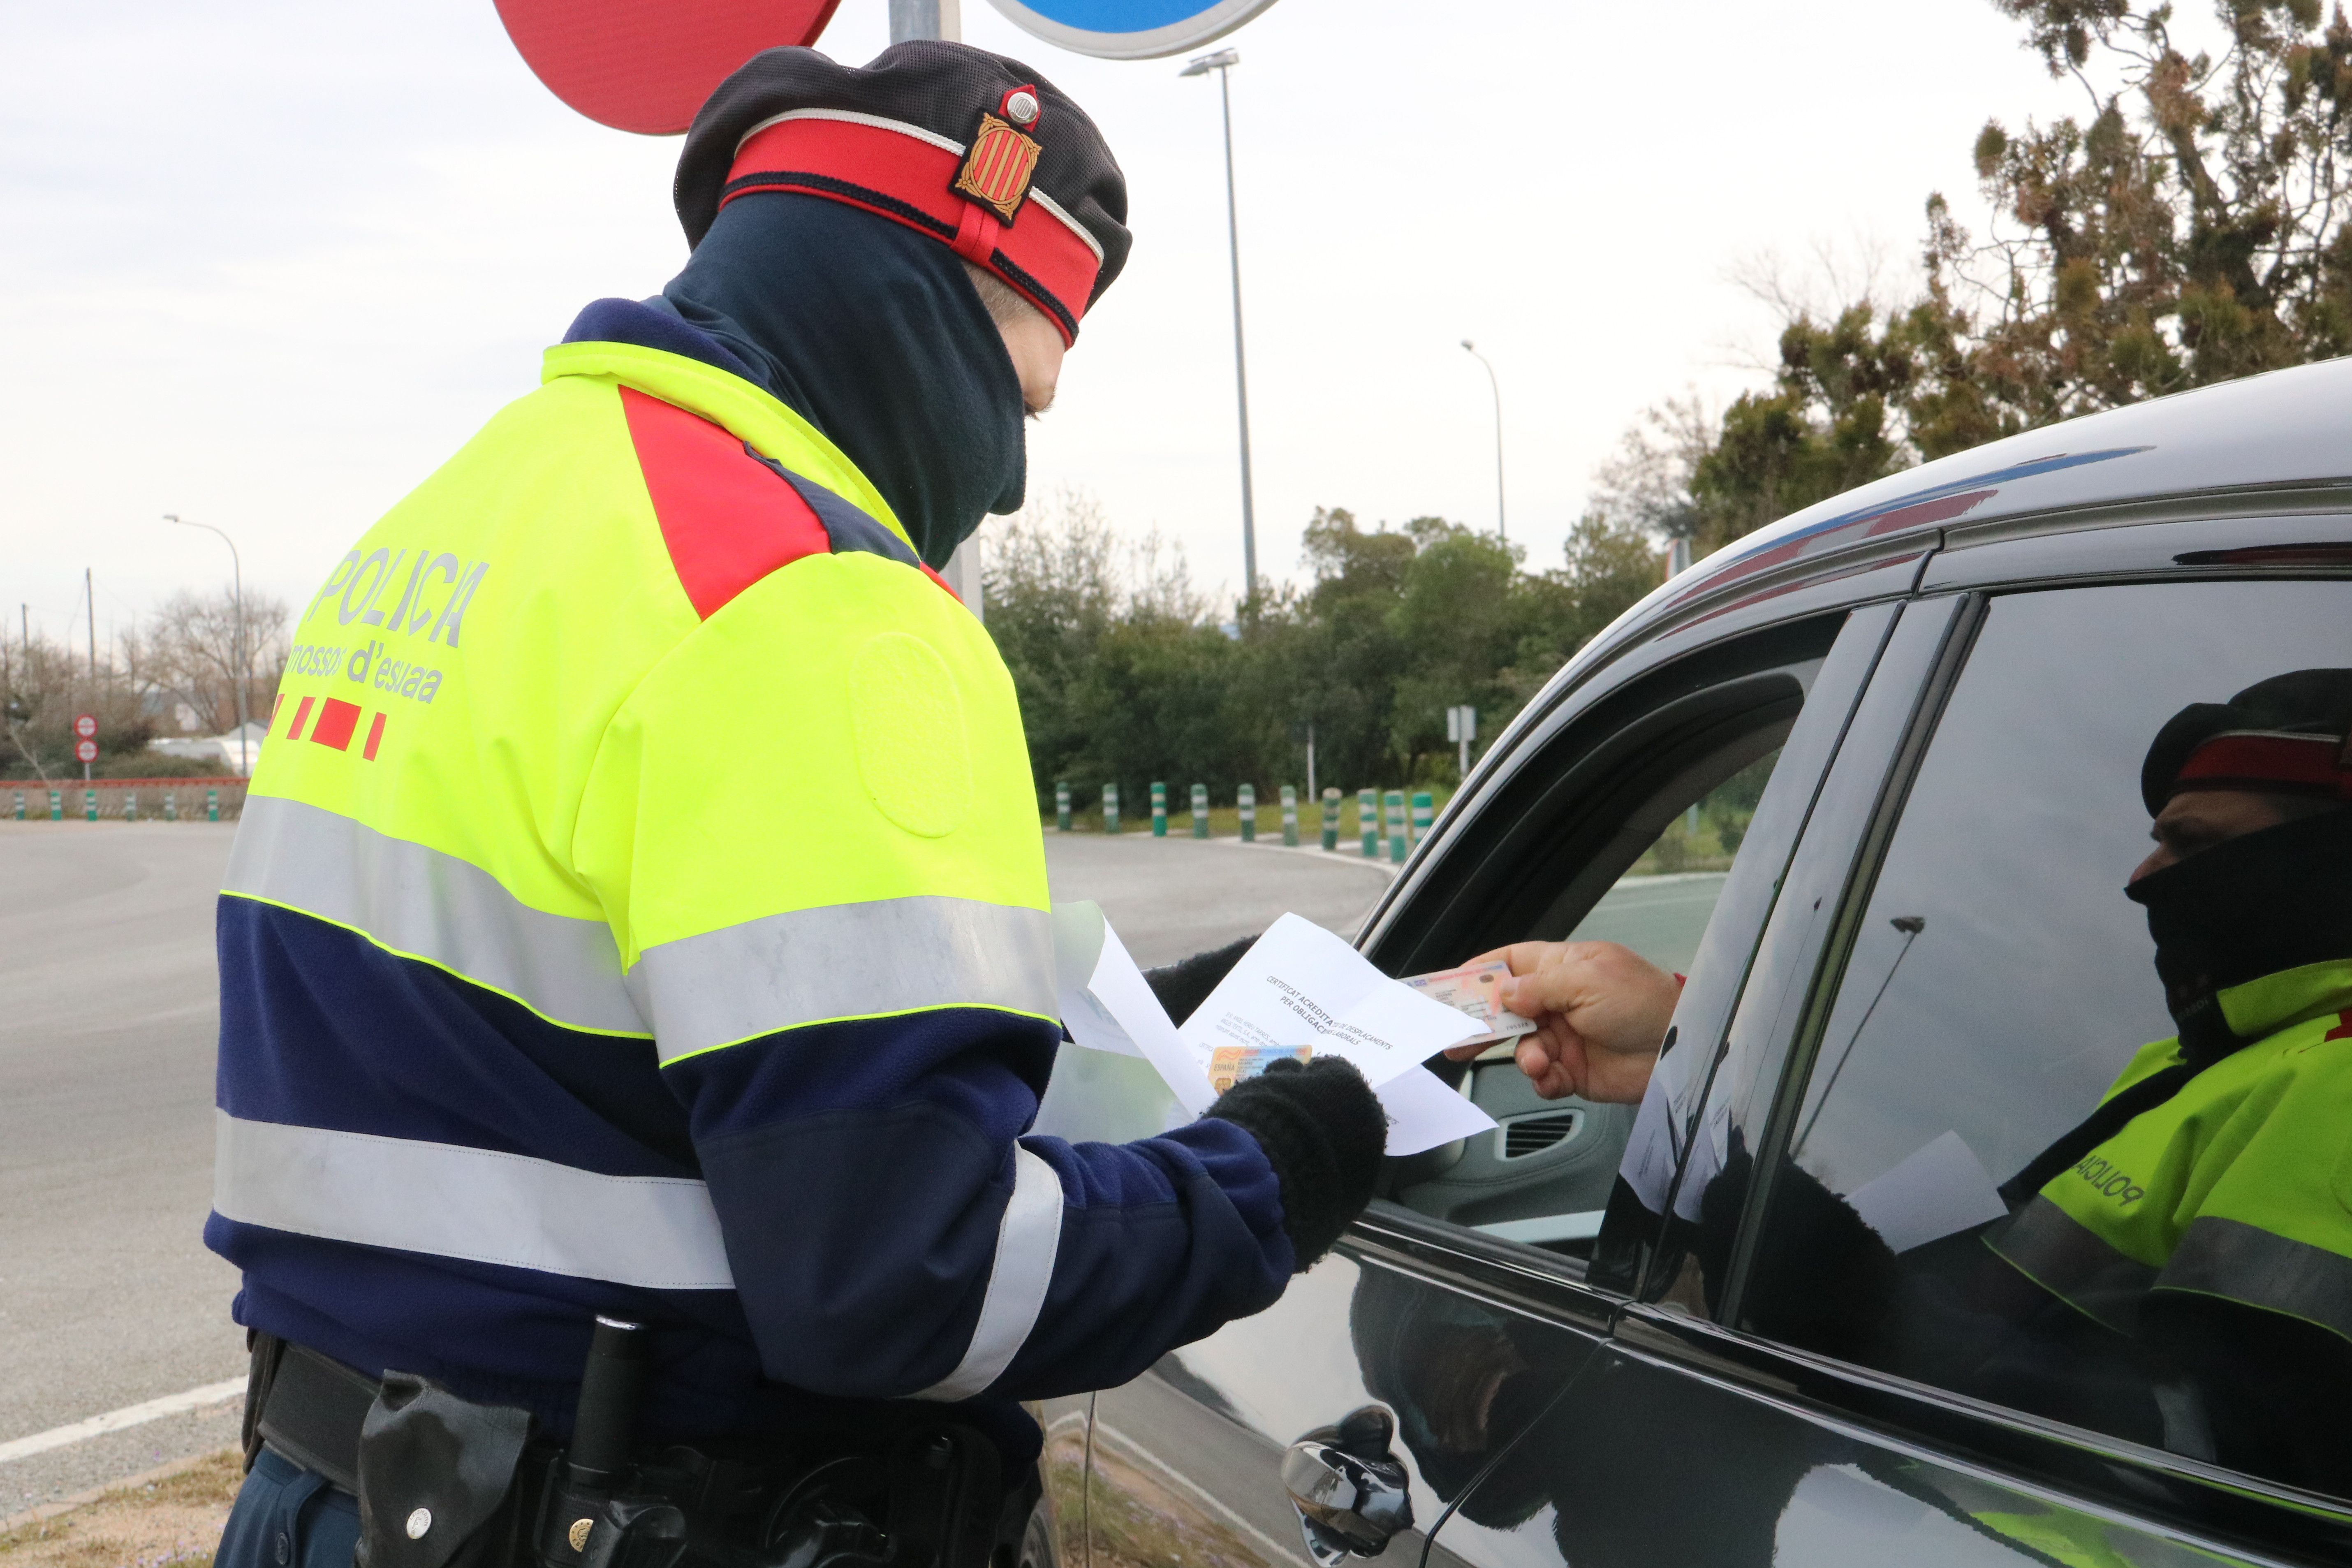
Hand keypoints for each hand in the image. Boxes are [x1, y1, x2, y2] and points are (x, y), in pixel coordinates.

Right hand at [1440, 941, 1678, 1102]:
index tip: (1452, 985)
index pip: (1512, 963)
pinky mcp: (1575, 1070)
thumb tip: (1504, 992)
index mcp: (1564, 968)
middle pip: (1507, 1010)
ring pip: (1522, 1048)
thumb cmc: (1646, 1001)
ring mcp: (1567, 1037)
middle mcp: (1561, 1002)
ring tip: (1538, 1061)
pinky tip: (1551, 1076)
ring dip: (1523, 1056)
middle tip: (1456, 1037)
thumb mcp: (1589, 981)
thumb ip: (1540, 987)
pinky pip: (1543, 1078)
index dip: (1482, 973)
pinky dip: (1542, 1080)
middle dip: (1482, 1023)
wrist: (1681, 1048)